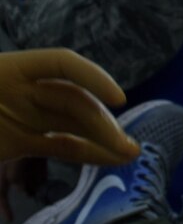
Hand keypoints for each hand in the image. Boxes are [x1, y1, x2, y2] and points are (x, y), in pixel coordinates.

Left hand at [0, 49, 139, 167]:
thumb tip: (60, 96)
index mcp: (9, 71)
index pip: (61, 63)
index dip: (93, 77)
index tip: (119, 100)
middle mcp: (24, 90)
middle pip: (74, 99)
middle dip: (103, 122)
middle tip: (128, 146)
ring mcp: (25, 117)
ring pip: (73, 124)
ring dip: (104, 138)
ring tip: (130, 153)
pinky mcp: (23, 142)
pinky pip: (61, 145)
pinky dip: (87, 152)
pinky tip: (110, 159)